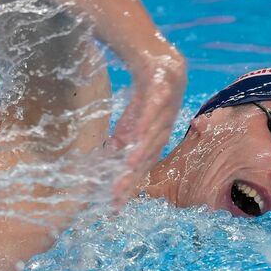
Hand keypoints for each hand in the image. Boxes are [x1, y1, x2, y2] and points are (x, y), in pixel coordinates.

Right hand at [110, 54, 186, 205]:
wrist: (163, 64)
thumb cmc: (146, 99)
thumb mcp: (130, 124)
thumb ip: (122, 143)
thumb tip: (107, 161)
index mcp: (153, 142)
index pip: (139, 169)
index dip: (128, 188)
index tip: (113, 207)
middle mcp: (161, 132)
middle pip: (146, 158)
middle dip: (132, 177)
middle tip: (117, 194)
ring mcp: (163, 114)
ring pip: (152, 137)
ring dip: (141, 152)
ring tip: (129, 167)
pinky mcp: (160, 93)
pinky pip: (153, 109)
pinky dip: (147, 121)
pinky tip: (138, 133)